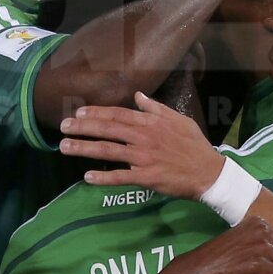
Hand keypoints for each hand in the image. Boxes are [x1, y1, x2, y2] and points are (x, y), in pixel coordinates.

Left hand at [59, 92, 223, 199]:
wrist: (209, 172)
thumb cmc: (194, 145)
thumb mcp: (179, 120)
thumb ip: (156, 108)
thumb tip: (138, 95)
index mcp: (151, 122)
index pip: (119, 114)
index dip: (97, 112)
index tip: (79, 112)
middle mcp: (144, 137)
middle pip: (108, 129)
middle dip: (83, 127)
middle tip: (62, 126)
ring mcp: (144, 158)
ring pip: (108, 151)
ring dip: (84, 148)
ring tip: (64, 147)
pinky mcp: (147, 178)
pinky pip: (121, 177)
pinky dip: (103, 177)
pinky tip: (87, 177)